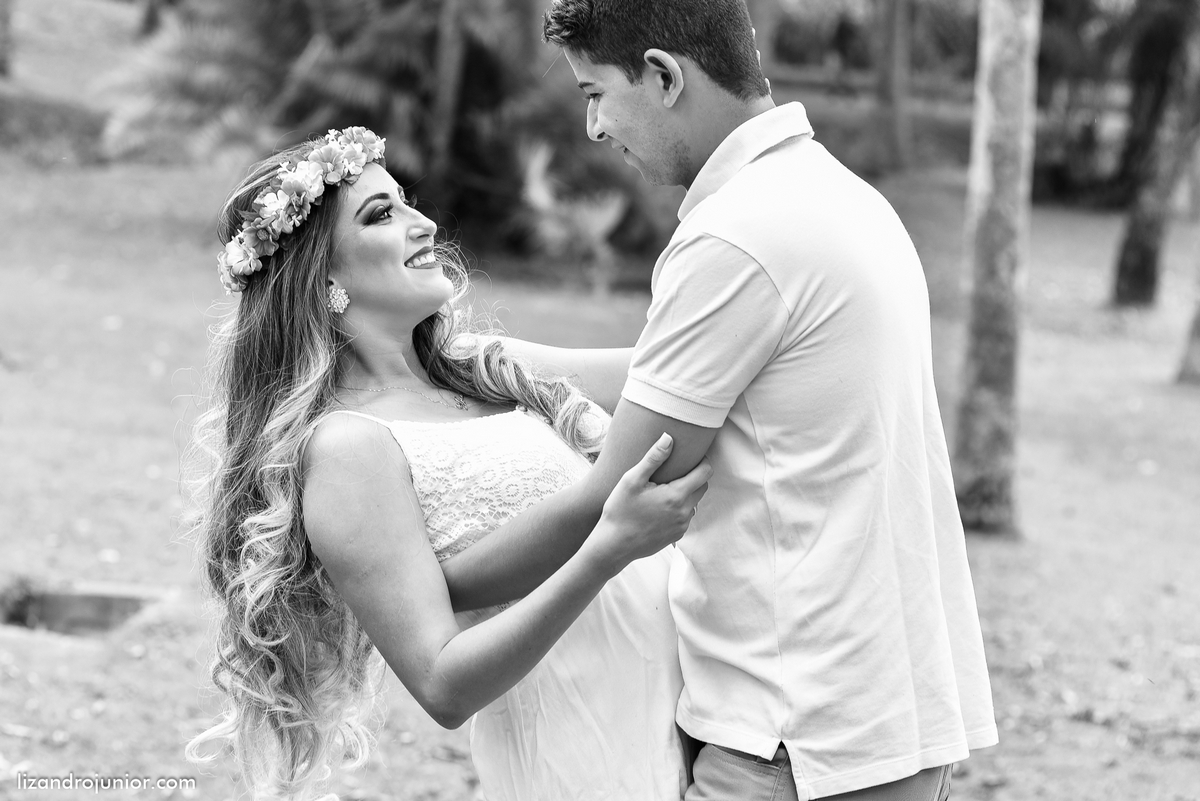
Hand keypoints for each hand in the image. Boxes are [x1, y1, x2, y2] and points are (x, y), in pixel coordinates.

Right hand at [586, 434, 712, 575]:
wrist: (613, 545)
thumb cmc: (620, 510)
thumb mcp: (632, 480)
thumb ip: (653, 458)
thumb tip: (669, 438)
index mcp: (677, 495)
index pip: (705, 472)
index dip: (702, 461)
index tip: (691, 455)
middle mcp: (684, 512)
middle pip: (702, 487)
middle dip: (694, 476)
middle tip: (675, 471)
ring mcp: (682, 526)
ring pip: (694, 503)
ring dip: (685, 494)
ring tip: (664, 489)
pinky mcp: (676, 536)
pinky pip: (684, 517)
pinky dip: (678, 509)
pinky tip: (659, 507)